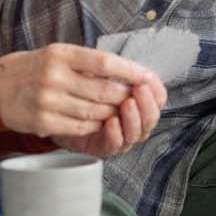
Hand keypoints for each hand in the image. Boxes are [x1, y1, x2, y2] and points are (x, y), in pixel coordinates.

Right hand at [0, 43, 161, 137]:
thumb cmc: (35, 68)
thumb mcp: (58, 54)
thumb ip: (87, 61)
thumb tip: (127, 71)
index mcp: (61, 54)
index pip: (104, 62)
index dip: (130, 71)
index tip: (147, 76)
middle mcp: (54, 76)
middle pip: (103, 90)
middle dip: (125, 96)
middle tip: (136, 99)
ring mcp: (47, 101)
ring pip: (95, 112)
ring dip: (112, 113)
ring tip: (119, 110)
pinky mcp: (42, 122)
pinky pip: (79, 126)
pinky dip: (95, 125)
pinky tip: (99, 121)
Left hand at [51, 78, 167, 156]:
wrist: (56, 108)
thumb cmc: (80, 89)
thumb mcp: (98, 73)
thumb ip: (117, 71)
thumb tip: (135, 67)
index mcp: (139, 101)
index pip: (159, 98)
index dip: (156, 89)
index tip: (146, 79)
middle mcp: (135, 121)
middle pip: (152, 117)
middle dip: (147, 103)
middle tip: (139, 90)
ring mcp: (121, 136)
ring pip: (138, 133)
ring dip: (134, 118)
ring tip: (127, 103)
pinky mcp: (104, 148)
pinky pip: (116, 145)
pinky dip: (116, 134)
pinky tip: (111, 122)